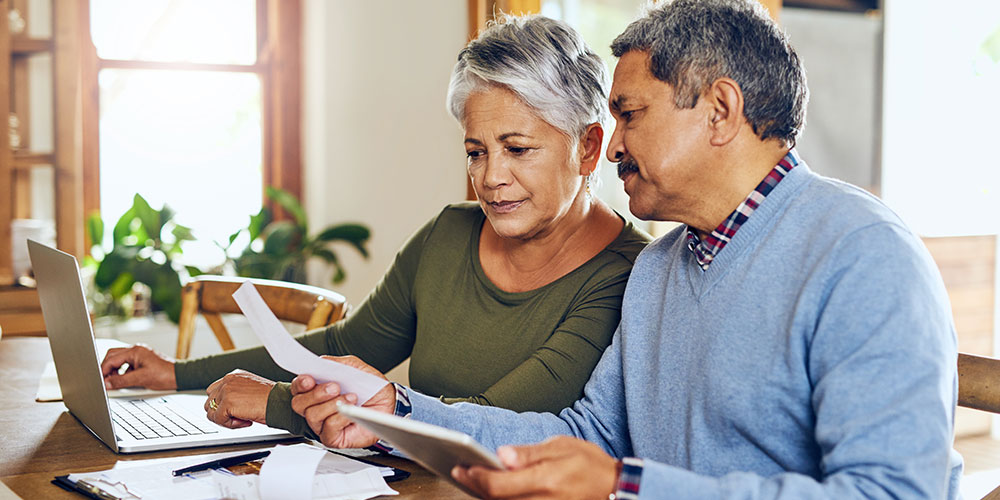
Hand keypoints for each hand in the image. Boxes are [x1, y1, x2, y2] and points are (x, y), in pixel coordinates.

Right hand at [100, 344, 176, 389]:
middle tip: (106, 381)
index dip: (103, 371)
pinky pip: (128, 367)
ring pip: (120, 362)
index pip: (111, 359)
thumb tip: (107, 383)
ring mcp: (140, 356)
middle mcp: (136, 351)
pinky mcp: (143, 363)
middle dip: (107, 370)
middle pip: (113, 358)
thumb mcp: (140, 379)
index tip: (100, 381)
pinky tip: (127, 383)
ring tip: (117, 383)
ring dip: (116, 372)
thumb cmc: (165, 374)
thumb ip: (121, 380)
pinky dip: (124, 374)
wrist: (179, 376)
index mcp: (135, 351)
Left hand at [204, 369, 274, 428]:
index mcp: (234, 376)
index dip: (223, 405)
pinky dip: (230, 425)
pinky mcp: (228, 402)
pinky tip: (245, 421)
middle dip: (222, 413)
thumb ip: (235, 394)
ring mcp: (226, 390)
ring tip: (242, 419)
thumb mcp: (250, 391)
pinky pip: (218, 420)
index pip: (214, 391)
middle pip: (210, 402)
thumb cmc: (271, 399)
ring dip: (225, 420)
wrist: (280, 402)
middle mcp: (228, 380)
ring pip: (211, 412)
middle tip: (239, 417)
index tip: (236, 411)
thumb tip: (223, 408)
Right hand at [290, 355, 394, 447]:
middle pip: (299, 403)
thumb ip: (337, 364)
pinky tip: (351, 411)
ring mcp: (322, 424)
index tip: (309, 379)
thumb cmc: (369, 387)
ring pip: (312, 415)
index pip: (297, 388)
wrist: (388, 403)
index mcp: (316, 389)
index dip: (300, 384)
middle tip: (335, 387)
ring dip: (332, 404)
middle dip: (316, 394)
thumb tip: (321, 363)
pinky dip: (340, 417)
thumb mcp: (354, 368)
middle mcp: (315, 407)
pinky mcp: (332, 437)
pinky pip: (328, 428)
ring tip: (351, 397)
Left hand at [452, 435, 618, 499]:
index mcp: (545, 479)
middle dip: (474, 486)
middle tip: (460, 472)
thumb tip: (501, 455)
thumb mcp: (560, 446)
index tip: (463, 466)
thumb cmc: (589, 464)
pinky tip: (491, 491)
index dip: (477, 477)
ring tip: (471, 480)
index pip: (500, 485)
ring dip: (485, 495)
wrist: (613, 487)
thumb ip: (528, 453)